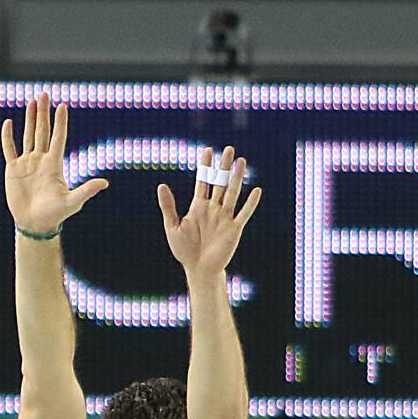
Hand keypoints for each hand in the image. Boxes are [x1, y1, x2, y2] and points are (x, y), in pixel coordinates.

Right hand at [2, 93, 108, 237]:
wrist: (35, 224)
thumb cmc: (55, 214)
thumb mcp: (72, 202)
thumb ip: (86, 191)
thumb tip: (105, 183)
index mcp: (55, 164)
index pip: (58, 138)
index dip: (60, 122)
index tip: (63, 106)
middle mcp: (41, 160)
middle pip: (42, 131)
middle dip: (43, 113)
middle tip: (44, 94)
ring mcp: (27, 163)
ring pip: (28, 136)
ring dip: (29, 119)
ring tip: (31, 102)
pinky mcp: (13, 170)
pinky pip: (10, 150)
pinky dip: (8, 137)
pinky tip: (8, 123)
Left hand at [157, 146, 261, 280]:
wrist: (198, 269)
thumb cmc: (184, 250)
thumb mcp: (172, 227)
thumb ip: (168, 207)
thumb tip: (161, 185)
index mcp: (198, 207)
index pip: (203, 182)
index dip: (205, 167)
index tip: (208, 150)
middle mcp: (213, 209)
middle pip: (219, 183)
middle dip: (223, 167)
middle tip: (228, 149)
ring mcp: (224, 217)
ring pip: (232, 193)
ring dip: (236, 178)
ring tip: (241, 161)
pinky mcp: (234, 228)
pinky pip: (243, 213)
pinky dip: (250, 203)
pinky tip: (256, 190)